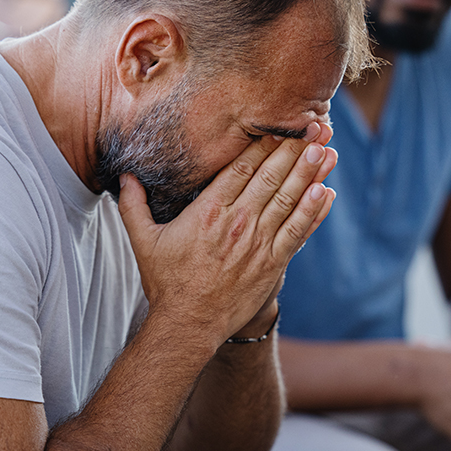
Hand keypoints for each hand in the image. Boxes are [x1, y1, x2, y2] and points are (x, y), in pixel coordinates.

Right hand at [118, 122, 336, 346]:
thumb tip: (123, 175)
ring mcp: (257, 244)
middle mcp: (236, 223)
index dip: (264, 144)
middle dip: (295, 150)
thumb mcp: (143, 241)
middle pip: (271, 177)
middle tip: (316, 127)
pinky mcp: (272, 264)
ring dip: (310, 174)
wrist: (188, 325)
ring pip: (289, 201)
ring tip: (327, 150)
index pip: (241, 168)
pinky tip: (326, 193)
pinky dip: (313, 213)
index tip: (281, 124)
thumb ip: (133, 205)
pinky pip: (297, 233)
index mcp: (208, 212)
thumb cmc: (166, 282)